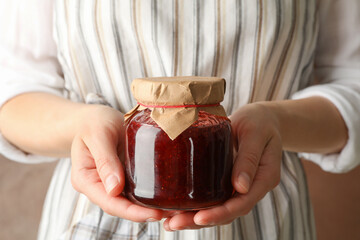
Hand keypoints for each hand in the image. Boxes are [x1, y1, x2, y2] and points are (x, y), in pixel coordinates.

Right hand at [70, 105, 165, 221]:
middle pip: (122, 206)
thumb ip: (104, 159)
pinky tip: (168, 195)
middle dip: (146, 213)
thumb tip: (114, 189)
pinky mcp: (125, 176)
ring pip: (131, 201)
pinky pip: (137, 189)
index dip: (132, 212)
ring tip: (175, 209)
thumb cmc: (93, 122)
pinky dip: (152, 193)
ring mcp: (112, 182)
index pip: (109, 202)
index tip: (154, 214)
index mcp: (86, 180)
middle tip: (172, 213)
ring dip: (151, 206)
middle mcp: (99, 186)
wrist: (96, 117)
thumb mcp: (97, 135)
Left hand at [162, 103, 281, 230]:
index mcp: (264, 178)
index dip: (221, 213)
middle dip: (201, 220)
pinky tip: (178, 208)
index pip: (243, 203)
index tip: (200, 217)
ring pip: (219, 208)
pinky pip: (214, 197)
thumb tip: (240, 186)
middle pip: (228, 212)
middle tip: (175, 224)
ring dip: (195, 217)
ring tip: (171, 222)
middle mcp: (252, 187)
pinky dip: (197, 204)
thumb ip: (249, 158)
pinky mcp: (227, 180)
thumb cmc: (260, 121)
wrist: (261, 118)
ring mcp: (239, 185)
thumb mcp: (255, 134)